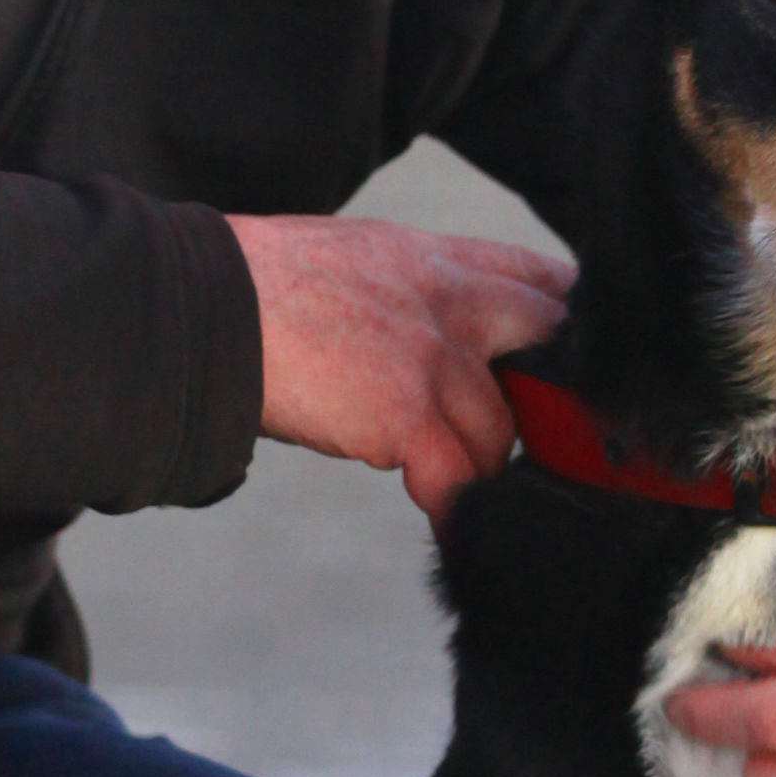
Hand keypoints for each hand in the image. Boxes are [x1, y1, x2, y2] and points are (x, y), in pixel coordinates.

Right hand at [226, 215, 572, 523]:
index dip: (567, 324)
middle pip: (552, 351)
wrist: (206, 305)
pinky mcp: (408, 416)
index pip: (543, 280)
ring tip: (437, 471)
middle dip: (550, 398)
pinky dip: (453, 509)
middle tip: (534, 435)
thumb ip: (409, 290)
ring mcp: (435, 359)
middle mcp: (452, 302)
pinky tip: (445, 521)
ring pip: (501, 432)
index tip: (569, 360)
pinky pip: (460, 481)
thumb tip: (423, 334)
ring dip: (475, 461)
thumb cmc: (257, 283)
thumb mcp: (356, 255)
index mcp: (436, 258)